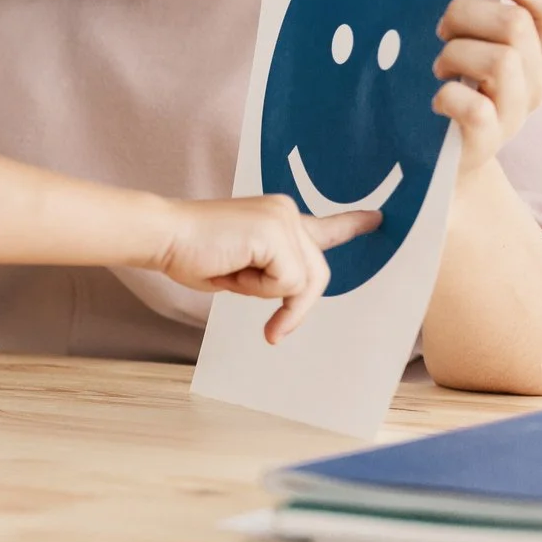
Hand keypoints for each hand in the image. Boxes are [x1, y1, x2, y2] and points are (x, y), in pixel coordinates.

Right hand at [156, 196, 379, 342]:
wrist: (164, 235)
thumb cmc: (191, 253)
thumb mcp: (243, 269)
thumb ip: (272, 273)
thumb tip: (294, 296)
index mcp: (277, 217)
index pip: (323, 226)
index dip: (351, 225)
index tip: (378, 219)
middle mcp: (287, 212)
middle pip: (317, 275)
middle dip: (295, 306)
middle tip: (273, 329)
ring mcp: (284, 220)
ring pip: (303, 282)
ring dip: (266, 294)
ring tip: (232, 277)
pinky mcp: (276, 234)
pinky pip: (287, 283)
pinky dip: (259, 290)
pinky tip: (232, 270)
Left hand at [433, 0, 541, 173]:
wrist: (447, 154)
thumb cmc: (458, 83)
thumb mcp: (475, 42)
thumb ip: (480, 11)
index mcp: (540, 48)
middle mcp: (537, 78)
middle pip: (515, 23)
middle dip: (465, 15)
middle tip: (442, 31)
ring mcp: (517, 111)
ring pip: (500, 60)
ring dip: (455, 55)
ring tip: (441, 68)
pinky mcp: (490, 139)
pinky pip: (476, 107)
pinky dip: (449, 96)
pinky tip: (438, 99)